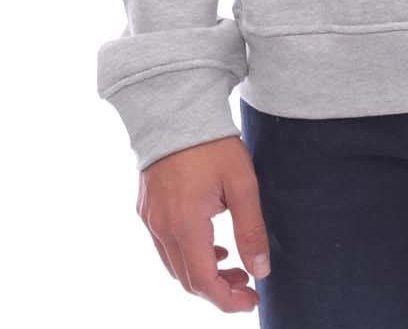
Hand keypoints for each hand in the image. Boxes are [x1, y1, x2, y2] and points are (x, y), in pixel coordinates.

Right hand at [136, 134, 270, 312]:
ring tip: (232, 262)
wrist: (175, 107)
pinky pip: (165, 246)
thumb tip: (261, 270)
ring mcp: (150, 218)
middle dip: (219, 288)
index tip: (252, 299)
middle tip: (247, 281)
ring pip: (174, 265)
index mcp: (185, 224)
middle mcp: (162, 227)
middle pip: (188, 279)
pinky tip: (210, 241)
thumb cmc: (212, 142)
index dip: (228, 299)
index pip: (203, 282)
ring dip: (203, 272)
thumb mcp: (241, 182)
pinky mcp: (146, 208)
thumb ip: (251, 228)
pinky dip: (188, 254)